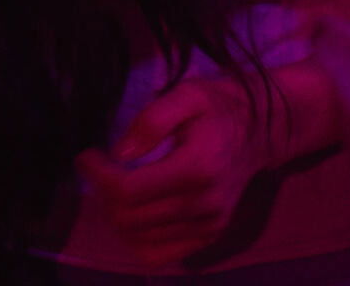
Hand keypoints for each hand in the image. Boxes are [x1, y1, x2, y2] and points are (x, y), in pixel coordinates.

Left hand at [77, 61, 340, 265]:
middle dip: (103, 194)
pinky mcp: (209, 237)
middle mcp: (204, 205)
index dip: (98, 176)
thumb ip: (153, 120)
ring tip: (118, 188)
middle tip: (102, 169)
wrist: (262, 130)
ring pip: (137, 240)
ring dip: (116, 216)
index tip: (87, 156)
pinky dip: (136, 240)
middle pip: (128, 218)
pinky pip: (158, 255)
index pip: (128, 190)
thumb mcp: (188, 94)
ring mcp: (208, 226)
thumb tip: (120, 153)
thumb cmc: (220, 107)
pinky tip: (136, 213)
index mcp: (197, 168)